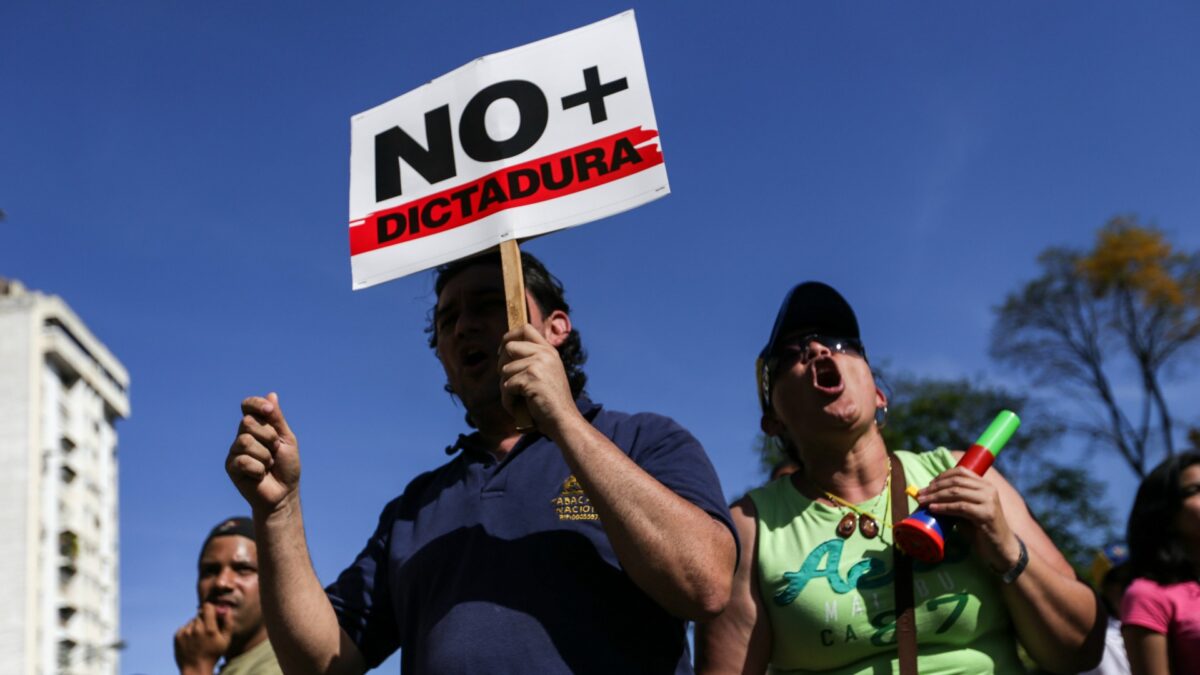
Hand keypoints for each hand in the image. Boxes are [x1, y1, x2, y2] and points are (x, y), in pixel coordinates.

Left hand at [174, 602, 230, 672]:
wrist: (195, 669)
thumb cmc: (213, 655)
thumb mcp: (225, 641)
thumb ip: (228, 624)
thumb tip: (227, 610)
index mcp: (209, 629)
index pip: (207, 607)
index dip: (210, 609)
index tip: (212, 615)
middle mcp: (196, 629)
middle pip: (200, 614)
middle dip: (204, 619)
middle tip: (206, 630)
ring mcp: (186, 632)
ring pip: (192, 621)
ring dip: (196, 625)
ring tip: (198, 638)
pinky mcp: (177, 636)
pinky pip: (184, 627)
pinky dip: (188, 631)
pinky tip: (191, 641)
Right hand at [227, 392, 300, 514]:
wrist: (284, 493)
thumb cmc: (287, 466)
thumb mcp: (286, 439)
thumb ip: (277, 419)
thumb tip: (271, 395)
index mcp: (257, 427)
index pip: (248, 406)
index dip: (256, 405)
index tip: (269, 411)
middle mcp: (243, 436)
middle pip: (248, 423)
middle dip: (268, 437)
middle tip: (275, 451)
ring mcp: (235, 451)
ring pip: (245, 442)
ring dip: (265, 455)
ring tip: (268, 464)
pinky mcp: (231, 467)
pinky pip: (243, 461)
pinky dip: (258, 469)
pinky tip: (260, 475)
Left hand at [498, 324, 578, 431]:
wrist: (563, 419)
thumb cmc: (551, 402)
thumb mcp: (546, 373)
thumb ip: (532, 360)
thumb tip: (505, 351)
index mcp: (548, 351)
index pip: (525, 328)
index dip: (509, 336)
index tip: (503, 351)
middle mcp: (545, 353)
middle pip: (509, 347)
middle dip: (502, 365)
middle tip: (508, 382)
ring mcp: (539, 364)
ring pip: (505, 369)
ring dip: (506, 388)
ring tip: (517, 399)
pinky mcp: (531, 377)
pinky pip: (507, 385)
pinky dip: (508, 400)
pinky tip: (519, 406)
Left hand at [917, 467, 1021, 574]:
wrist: (1001, 548)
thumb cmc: (981, 530)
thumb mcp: (967, 510)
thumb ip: (955, 500)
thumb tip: (929, 495)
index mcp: (985, 485)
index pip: (961, 471)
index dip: (942, 476)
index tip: (928, 484)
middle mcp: (988, 489)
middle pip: (956, 481)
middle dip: (935, 487)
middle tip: (920, 494)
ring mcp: (989, 501)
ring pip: (957, 492)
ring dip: (936, 496)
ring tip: (923, 501)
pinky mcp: (987, 514)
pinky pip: (961, 507)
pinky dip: (944, 507)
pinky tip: (933, 509)